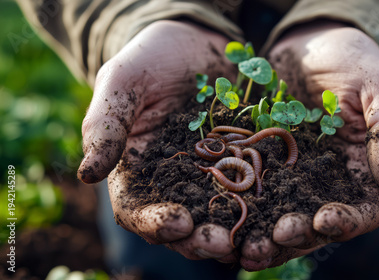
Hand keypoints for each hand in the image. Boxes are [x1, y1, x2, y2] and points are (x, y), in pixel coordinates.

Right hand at [77, 21, 244, 261]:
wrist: (193, 42)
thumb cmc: (149, 59)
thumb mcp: (121, 82)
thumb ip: (105, 125)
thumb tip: (87, 174)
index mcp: (136, 171)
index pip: (137, 210)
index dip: (154, 223)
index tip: (176, 223)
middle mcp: (172, 182)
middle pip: (182, 224)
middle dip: (199, 238)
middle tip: (220, 243)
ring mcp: (209, 175)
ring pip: (218, 215)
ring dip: (232, 231)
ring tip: (249, 239)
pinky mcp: (241, 163)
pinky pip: (251, 188)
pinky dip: (261, 206)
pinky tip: (276, 213)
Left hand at [237, 21, 378, 268]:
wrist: (310, 44)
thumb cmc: (355, 61)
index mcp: (363, 172)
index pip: (362, 211)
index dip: (345, 222)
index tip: (323, 221)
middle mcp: (327, 183)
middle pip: (314, 225)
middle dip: (295, 238)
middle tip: (271, 242)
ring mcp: (292, 177)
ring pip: (280, 217)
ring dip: (263, 237)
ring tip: (244, 248)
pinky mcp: (261, 164)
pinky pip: (250, 191)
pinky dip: (239, 209)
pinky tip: (223, 218)